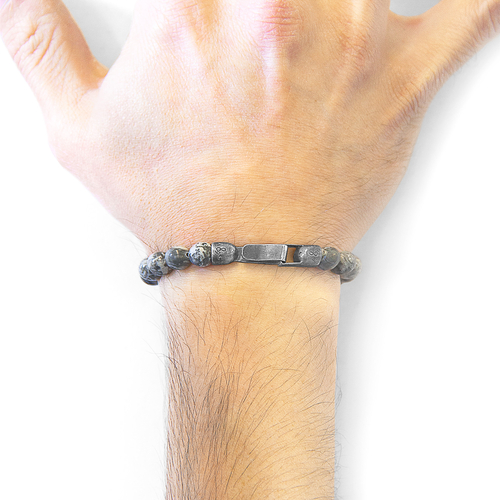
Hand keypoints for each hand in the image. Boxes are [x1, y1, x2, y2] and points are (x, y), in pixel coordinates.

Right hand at [0, 0, 498, 252]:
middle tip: (268, 5)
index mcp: (198, 5)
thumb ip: (38, 41)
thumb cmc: (174, 204)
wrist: (247, 265)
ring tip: (318, 10)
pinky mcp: (406, 83)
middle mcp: (284, 6)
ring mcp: (358, 39)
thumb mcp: (79, 128)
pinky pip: (471, 13)